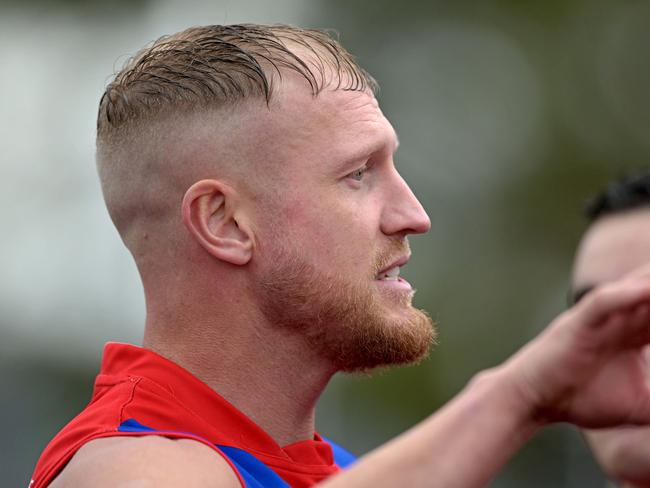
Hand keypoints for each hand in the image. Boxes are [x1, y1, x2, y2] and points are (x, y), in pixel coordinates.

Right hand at [502, 277, 649, 427]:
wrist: (534, 401)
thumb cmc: (578, 400)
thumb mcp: (639, 405)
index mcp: (632, 333)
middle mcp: (618, 318)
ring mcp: (599, 317)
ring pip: (634, 289)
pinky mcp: (577, 322)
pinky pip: (603, 302)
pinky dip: (625, 294)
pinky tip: (645, 290)